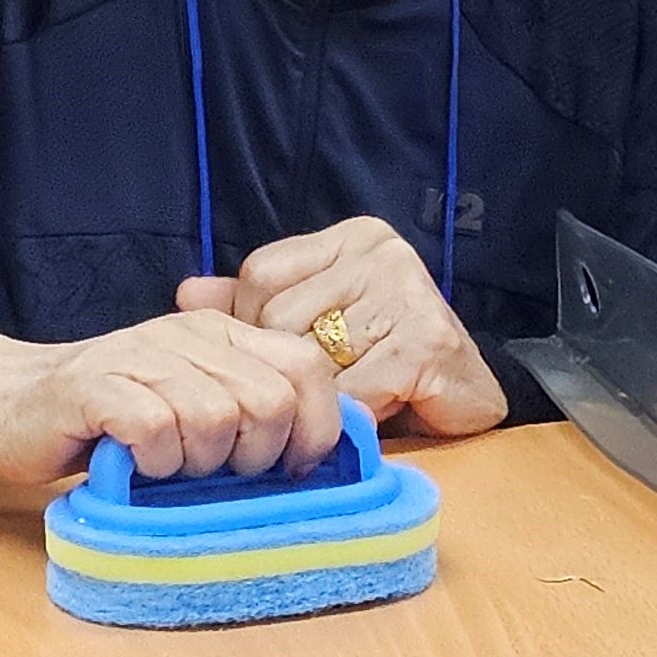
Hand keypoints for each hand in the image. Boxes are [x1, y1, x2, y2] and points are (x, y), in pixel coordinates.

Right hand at [0, 313, 341, 484]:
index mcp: (222, 332)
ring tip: (170, 467)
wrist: (13, 403)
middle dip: (255, 455)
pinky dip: (155, 464)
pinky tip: (137, 464)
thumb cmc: (116, 417)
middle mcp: (188, 334)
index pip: (308, 366)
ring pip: (216, 418)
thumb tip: (324, 452)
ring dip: (199, 464)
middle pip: (270, 400)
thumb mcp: (194, 399)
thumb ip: (252, 407)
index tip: (291, 467)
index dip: (316, 427)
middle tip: (218, 472)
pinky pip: (156, 430)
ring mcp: (140, 356)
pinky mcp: (97, 387)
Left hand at [177, 215, 509, 442]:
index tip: (287, 360)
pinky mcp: (428, 344)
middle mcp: (384, 254)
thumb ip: (251, 307)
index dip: (258, 331)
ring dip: (323, 398)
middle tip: (321, 390)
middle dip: (290, 370)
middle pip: (280, 319)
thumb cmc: (384, 362)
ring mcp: (410, 294)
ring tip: (352, 402)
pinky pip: (351, 393)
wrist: (470, 401)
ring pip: (311, 360)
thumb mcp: (313, 323)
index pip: (260, 276)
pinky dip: (352, 418)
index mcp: (353, 238)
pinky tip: (374, 416)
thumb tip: (186, 294)